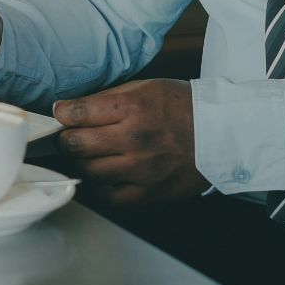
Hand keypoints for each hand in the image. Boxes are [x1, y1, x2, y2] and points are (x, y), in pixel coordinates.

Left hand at [53, 79, 207, 206]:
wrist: (222, 134)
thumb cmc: (184, 107)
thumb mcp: (146, 87)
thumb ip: (109, 98)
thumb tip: (74, 108)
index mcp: (132, 109)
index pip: (76, 113)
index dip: (63, 112)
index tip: (63, 113)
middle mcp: (133, 140)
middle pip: (74, 145)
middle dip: (67, 138)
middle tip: (72, 135)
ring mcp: (141, 170)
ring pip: (87, 171)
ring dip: (81, 162)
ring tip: (89, 154)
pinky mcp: (149, 194)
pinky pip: (108, 198)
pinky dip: (98, 188)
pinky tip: (102, 176)